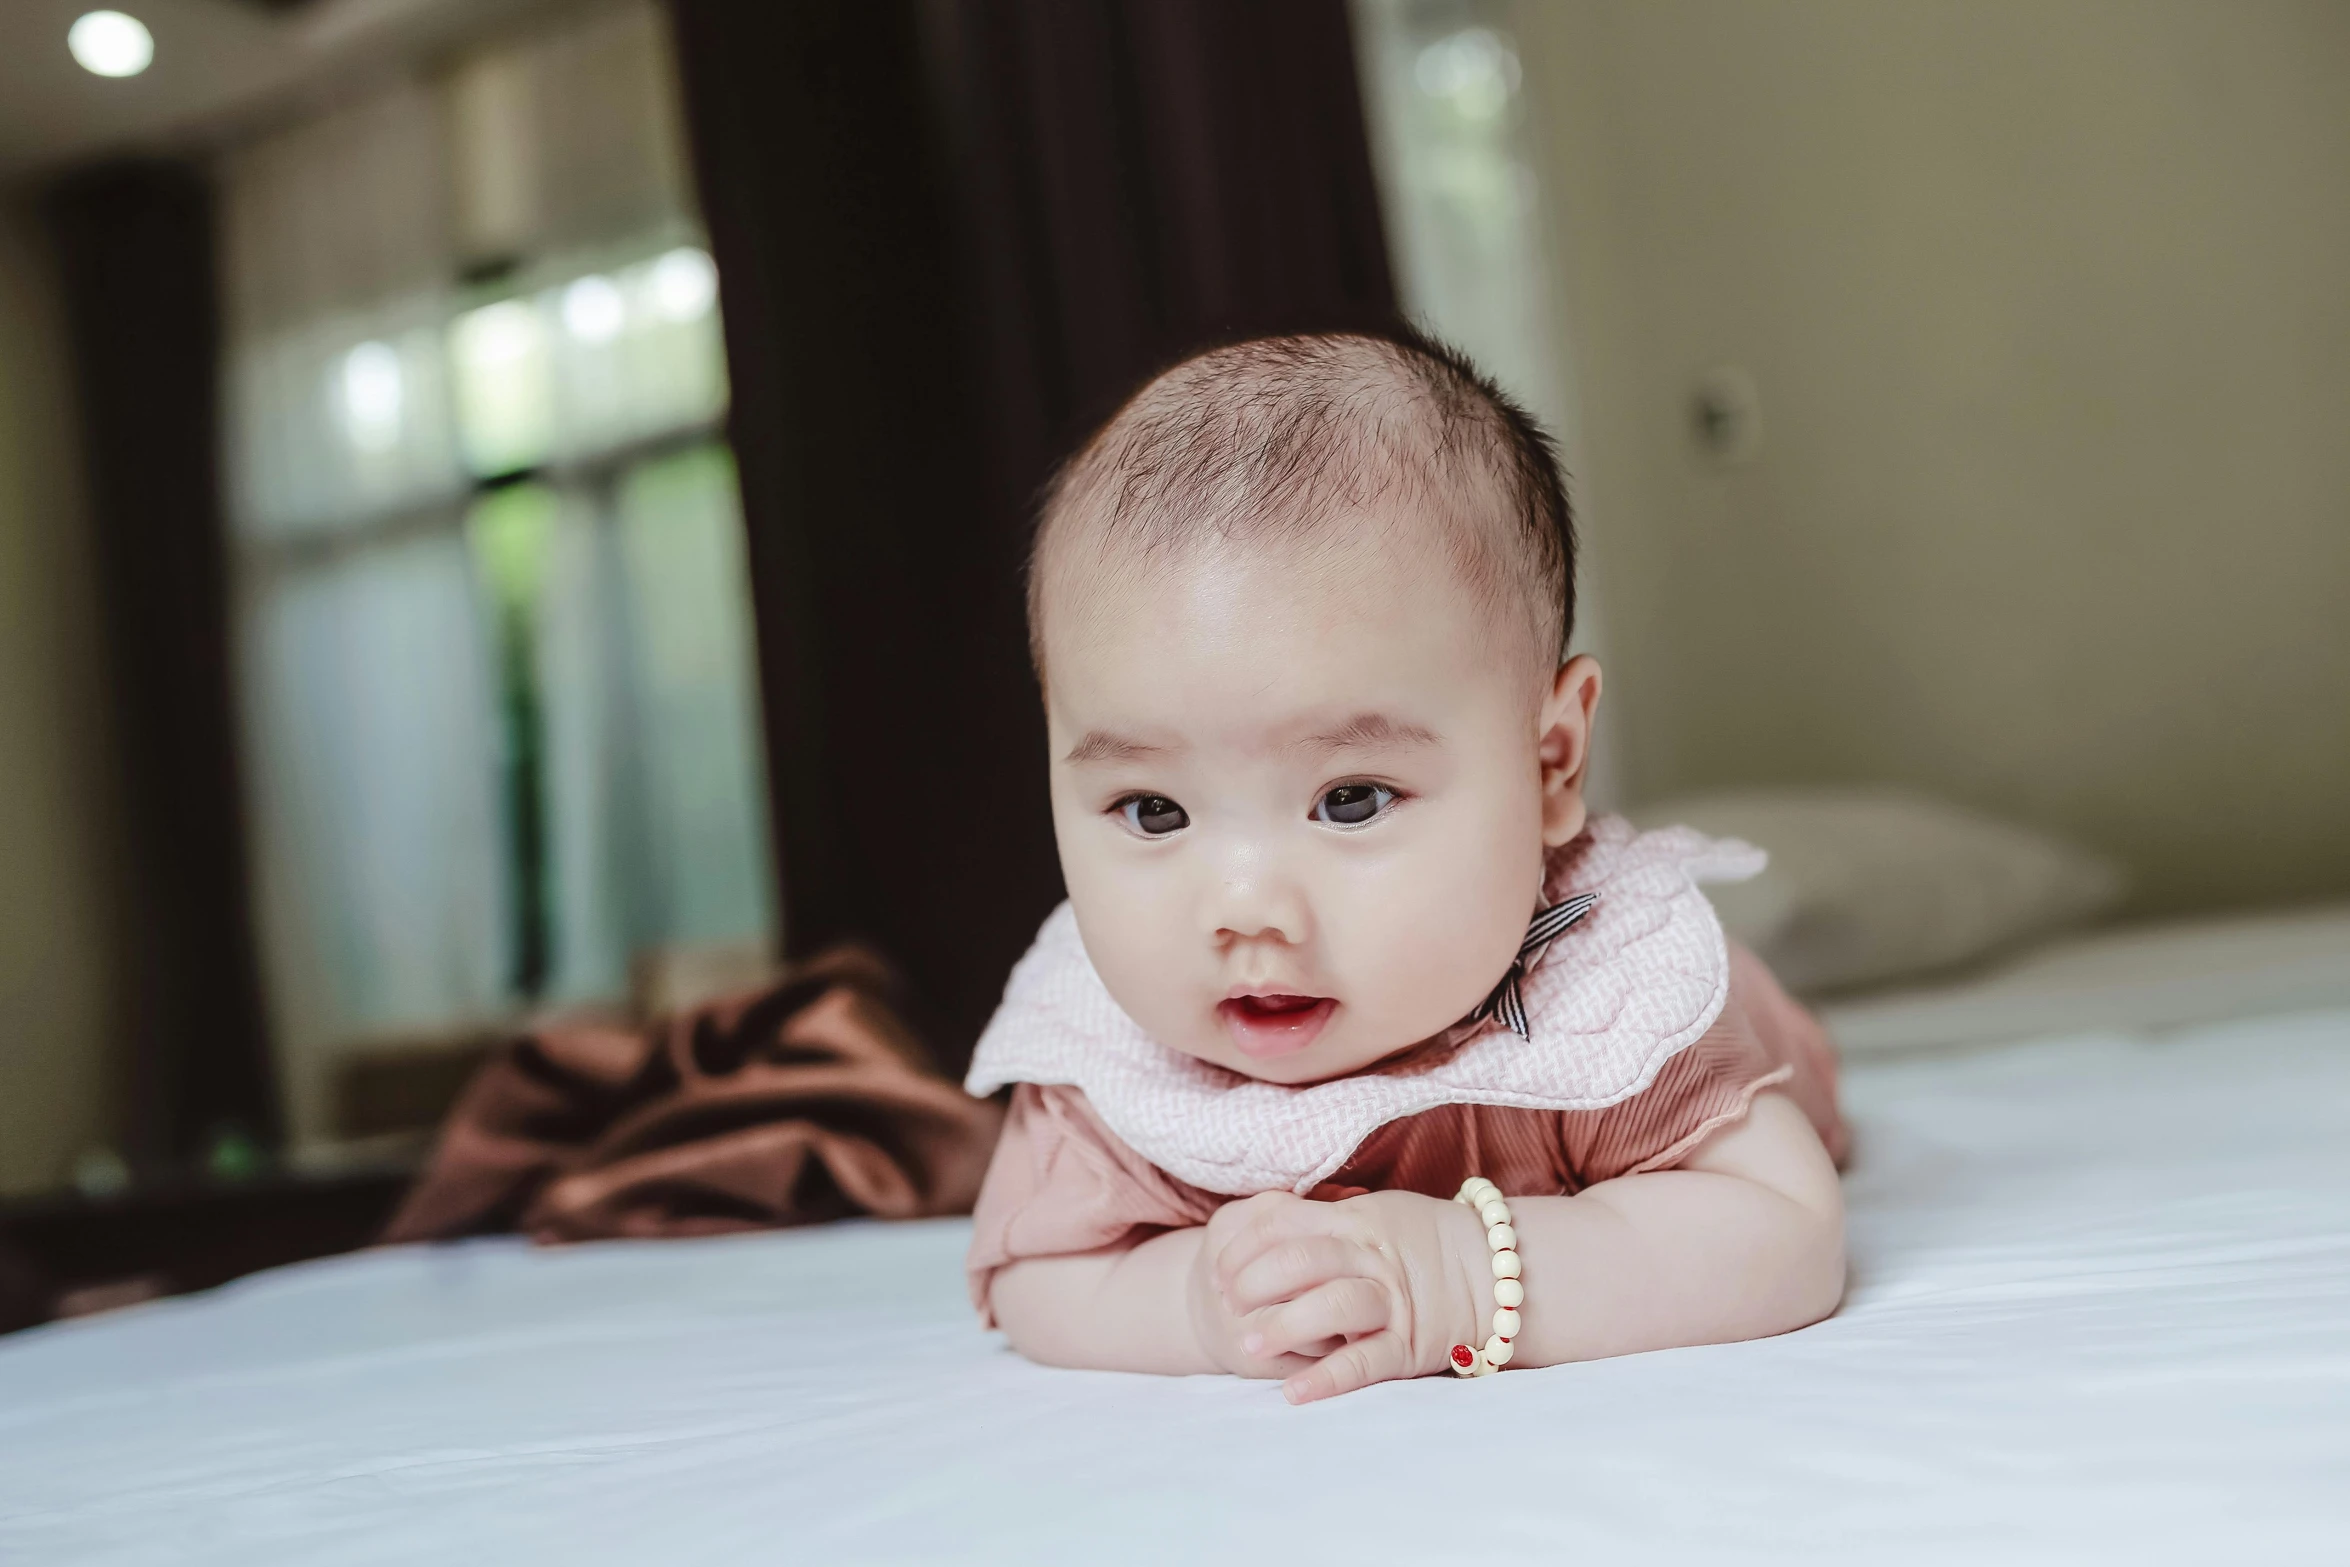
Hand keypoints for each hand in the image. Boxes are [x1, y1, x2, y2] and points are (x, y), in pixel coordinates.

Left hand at [1209, 1188, 1487, 1402]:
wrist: (1494, 1269)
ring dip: (1284, 1325)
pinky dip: (1328, 1379)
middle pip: (1302, 1261)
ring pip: (1333, 1306)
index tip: (1218, 1268)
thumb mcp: (1372, 1212)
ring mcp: (1392, 1302)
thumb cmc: (1421, 1238)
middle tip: (1225, 1303)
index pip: (1283, 1223)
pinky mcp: (1408, 1346)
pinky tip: (1293, 1393)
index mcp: (1355, 1220)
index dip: (1243, 1245)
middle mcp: (1372, 1257)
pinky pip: (1364, 1362)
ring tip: (1248, 1343)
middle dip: (1253, 1282)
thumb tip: (1262, 1217)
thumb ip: (1323, 1217)